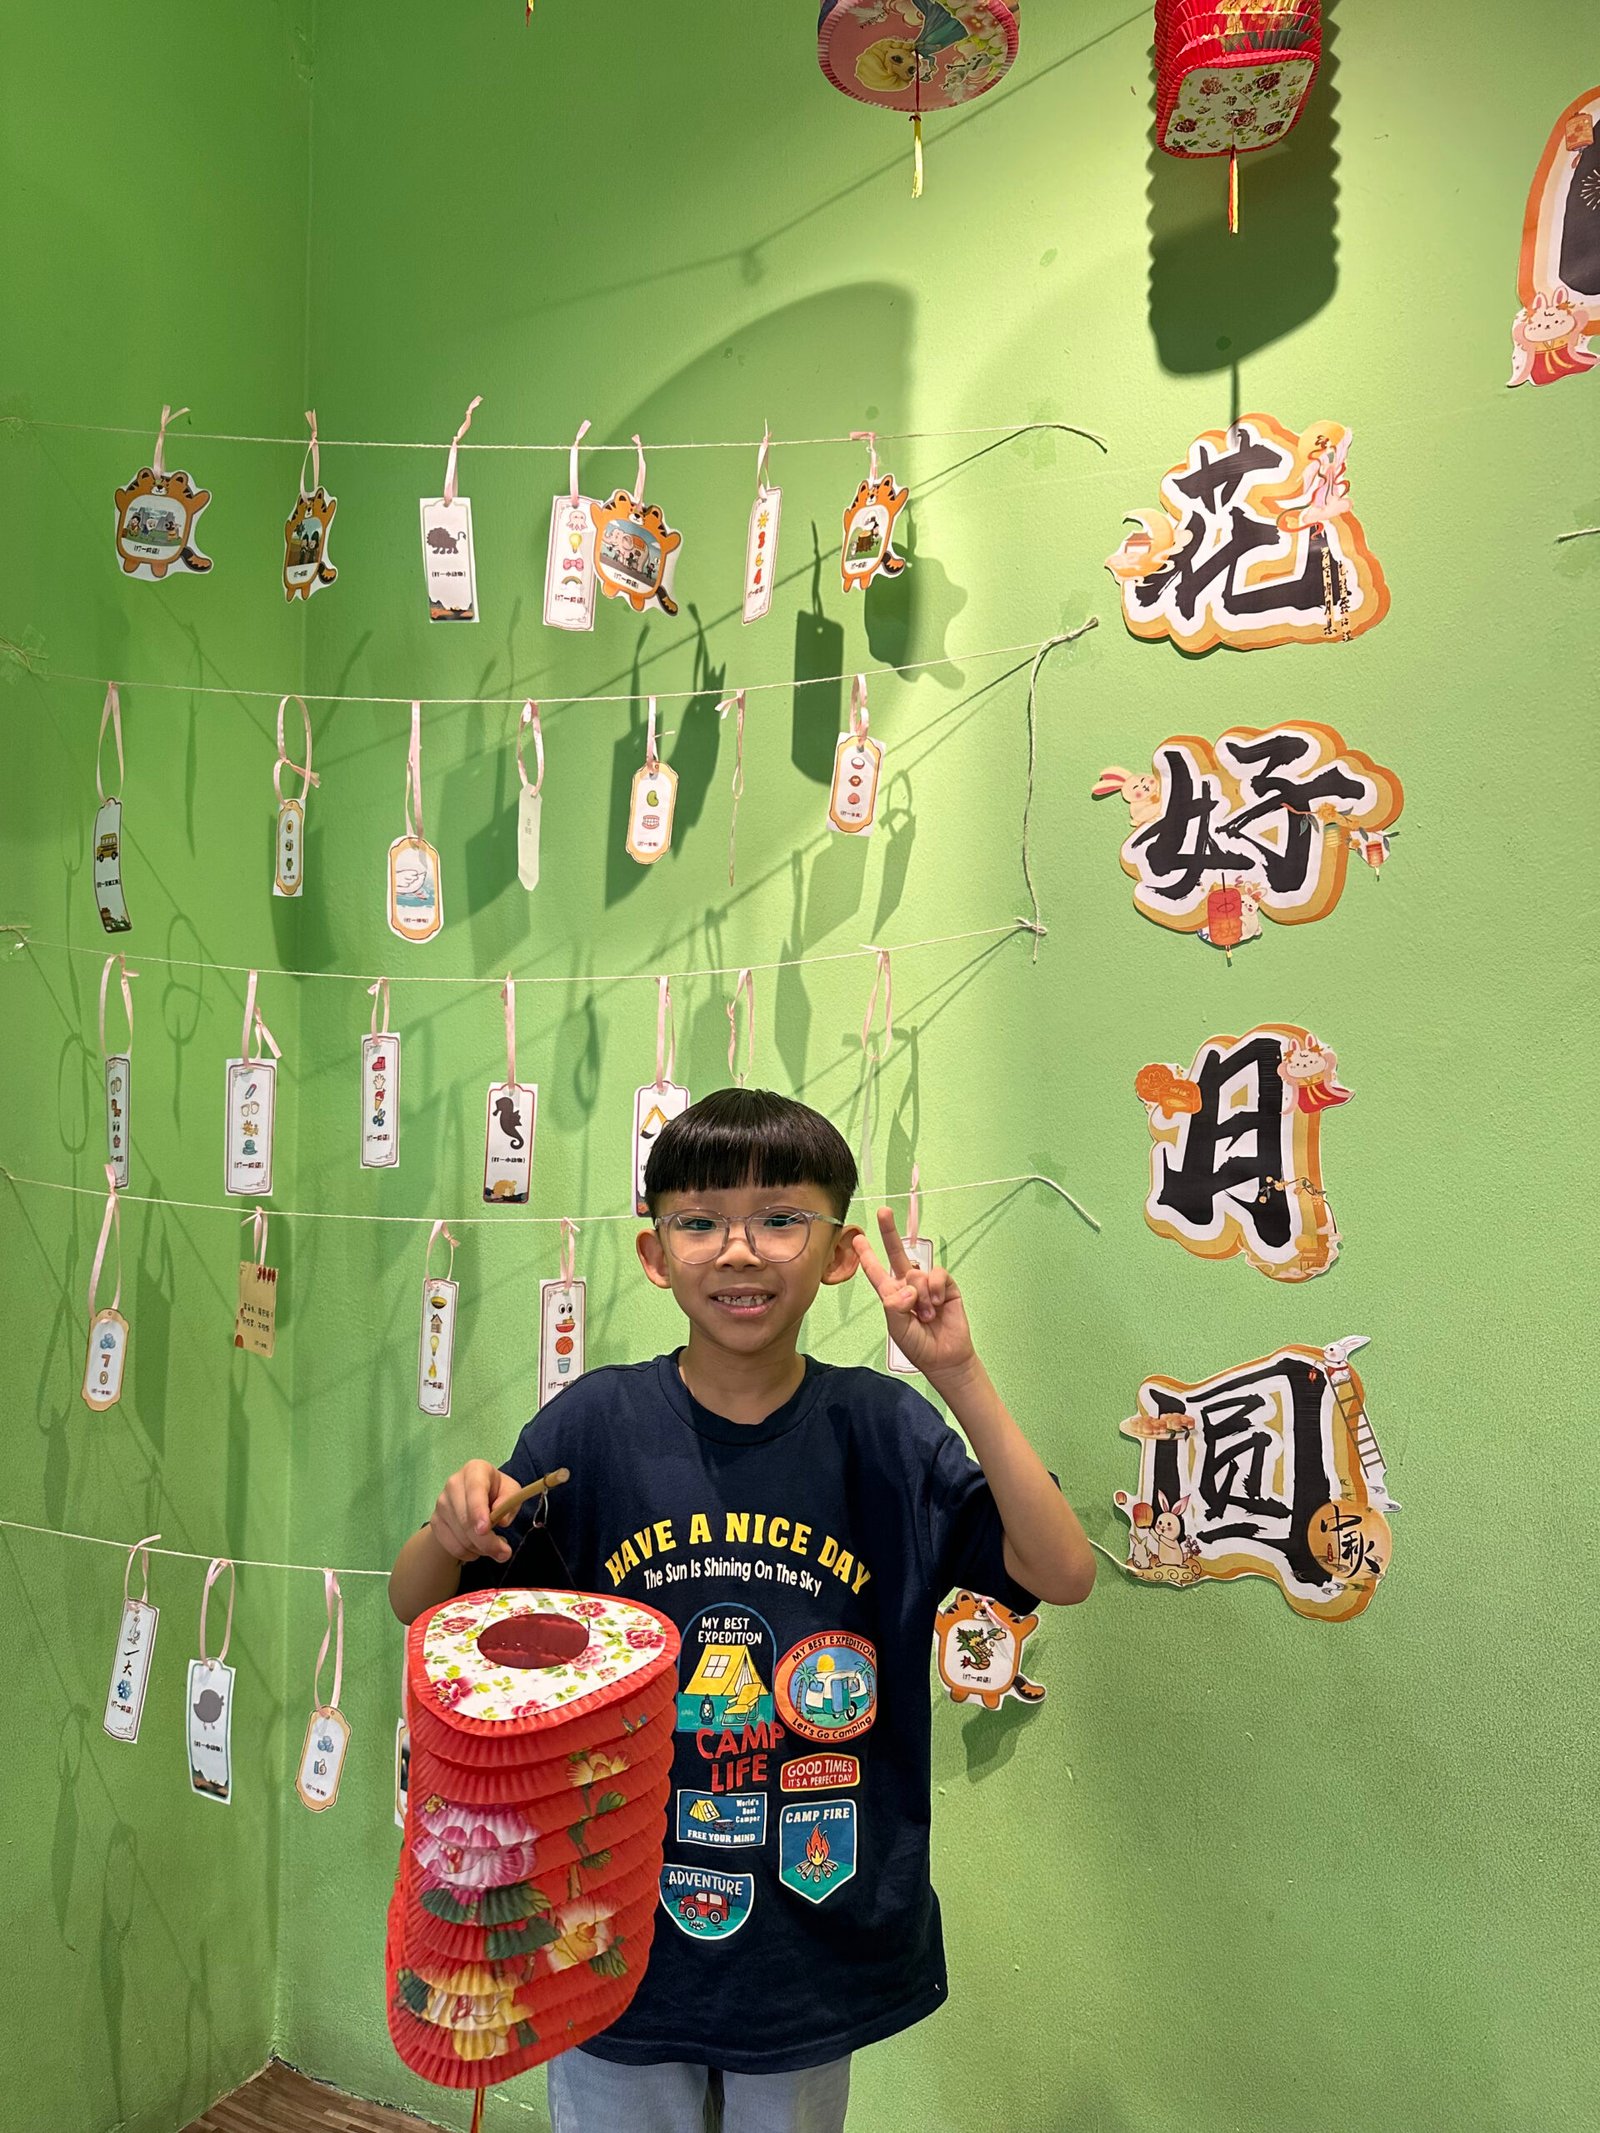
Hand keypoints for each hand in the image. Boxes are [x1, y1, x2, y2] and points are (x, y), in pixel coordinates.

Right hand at [430, 1461, 520, 1564]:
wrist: (473, 1497)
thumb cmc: (496, 1492)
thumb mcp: (511, 1490)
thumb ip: (510, 1501)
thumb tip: (502, 1520)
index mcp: (475, 1470)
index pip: (474, 1490)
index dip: (478, 1511)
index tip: (485, 1529)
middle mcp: (454, 1483)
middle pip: (466, 1519)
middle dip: (486, 1541)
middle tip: (504, 1553)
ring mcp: (441, 1503)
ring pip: (460, 1536)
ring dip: (480, 1549)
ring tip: (493, 1546)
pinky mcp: (435, 1521)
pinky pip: (451, 1546)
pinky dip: (468, 1553)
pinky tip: (478, 1548)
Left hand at [853, 1207, 976, 1382]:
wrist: (945, 1357)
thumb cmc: (918, 1345)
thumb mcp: (897, 1328)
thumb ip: (895, 1306)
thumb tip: (908, 1287)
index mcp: (892, 1295)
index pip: (876, 1272)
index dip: (867, 1255)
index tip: (857, 1238)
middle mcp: (908, 1286)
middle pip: (898, 1253)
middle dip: (889, 1232)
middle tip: (883, 1212)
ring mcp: (927, 1285)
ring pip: (917, 1273)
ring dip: (921, 1297)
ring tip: (926, 1316)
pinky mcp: (945, 1286)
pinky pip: (937, 1274)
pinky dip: (935, 1289)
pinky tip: (936, 1304)